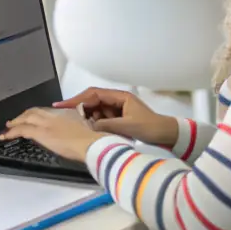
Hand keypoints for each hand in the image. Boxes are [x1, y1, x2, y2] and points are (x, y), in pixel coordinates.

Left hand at [1, 107, 98, 161]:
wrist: (91, 143)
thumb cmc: (93, 140)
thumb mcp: (87, 128)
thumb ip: (79, 127)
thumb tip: (78, 132)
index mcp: (65, 113)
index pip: (46, 111)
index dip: (37, 114)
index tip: (32, 117)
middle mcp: (53, 115)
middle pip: (34, 112)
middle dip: (24, 115)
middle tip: (16, 120)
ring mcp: (46, 123)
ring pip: (26, 118)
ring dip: (16, 122)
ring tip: (9, 127)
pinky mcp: (41, 133)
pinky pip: (22, 130)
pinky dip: (12, 132)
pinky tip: (6, 136)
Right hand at [55, 88, 178, 147]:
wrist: (167, 134)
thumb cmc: (151, 127)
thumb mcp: (127, 127)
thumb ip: (107, 125)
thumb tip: (89, 125)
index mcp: (119, 96)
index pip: (93, 95)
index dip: (77, 99)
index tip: (63, 105)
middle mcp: (117, 100)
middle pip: (93, 100)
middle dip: (81, 109)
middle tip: (70, 118)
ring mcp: (118, 109)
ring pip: (97, 110)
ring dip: (90, 118)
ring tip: (86, 128)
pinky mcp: (119, 118)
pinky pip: (103, 118)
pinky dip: (97, 124)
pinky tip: (96, 131)